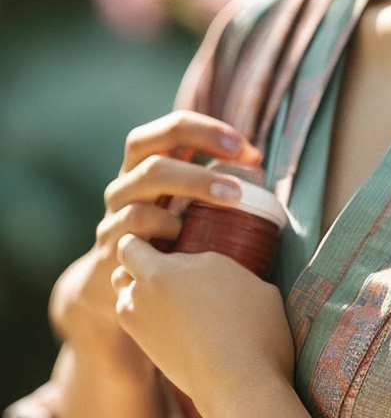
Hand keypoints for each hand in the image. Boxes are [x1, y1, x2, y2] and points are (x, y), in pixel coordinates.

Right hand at [49, 110, 262, 363]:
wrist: (118, 290)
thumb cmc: (169, 238)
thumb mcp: (191, 205)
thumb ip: (219, 179)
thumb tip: (255, 162)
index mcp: (150, 163)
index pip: (172, 127)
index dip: (207, 129)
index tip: (242, 145)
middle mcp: (127, 181)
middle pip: (151, 148)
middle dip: (199, 149)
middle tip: (240, 173)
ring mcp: (114, 210)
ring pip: (145, 180)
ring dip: (194, 184)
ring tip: (232, 201)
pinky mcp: (110, 243)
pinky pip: (134, 223)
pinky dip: (165, 225)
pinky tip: (188, 237)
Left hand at [110, 236, 295, 417]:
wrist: (241, 384)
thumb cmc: (254, 326)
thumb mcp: (244, 277)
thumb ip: (215, 265)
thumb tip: (211, 266)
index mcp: (166, 269)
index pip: (131, 243)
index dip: (146, 238)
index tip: (170, 238)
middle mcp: (143, 295)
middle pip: (122, 268)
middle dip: (139, 263)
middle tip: (172, 265)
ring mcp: (139, 325)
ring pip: (124, 295)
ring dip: (140, 291)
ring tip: (175, 295)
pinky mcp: (145, 350)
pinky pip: (136, 321)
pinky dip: (148, 315)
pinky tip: (179, 320)